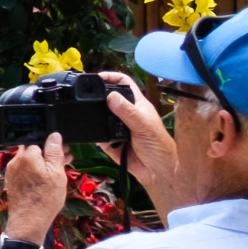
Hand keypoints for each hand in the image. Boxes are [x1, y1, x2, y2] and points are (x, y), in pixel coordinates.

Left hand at [0, 133, 69, 240]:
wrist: (29, 221)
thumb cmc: (45, 198)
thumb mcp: (56, 173)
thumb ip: (54, 152)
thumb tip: (54, 135)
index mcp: (26, 155)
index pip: (38, 139)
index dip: (52, 143)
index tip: (64, 149)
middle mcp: (15, 161)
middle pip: (33, 149)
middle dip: (49, 152)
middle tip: (66, 157)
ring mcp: (12, 171)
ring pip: (30, 160)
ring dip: (44, 161)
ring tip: (60, 168)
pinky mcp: (12, 181)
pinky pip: (25, 170)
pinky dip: (36, 170)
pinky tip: (48, 177)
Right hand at [106, 74, 196, 214]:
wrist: (156, 171)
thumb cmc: (159, 146)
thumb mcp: (144, 126)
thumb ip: (127, 112)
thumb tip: (111, 96)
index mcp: (137, 105)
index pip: (124, 84)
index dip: (111, 77)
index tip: (97, 77)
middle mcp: (126, 114)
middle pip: (108, 99)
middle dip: (98, 99)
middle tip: (87, 99)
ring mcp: (117, 127)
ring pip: (100, 117)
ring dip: (96, 119)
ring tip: (93, 119)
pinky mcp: (110, 141)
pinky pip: (98, 135)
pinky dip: (96, 136)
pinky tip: (100, 138)